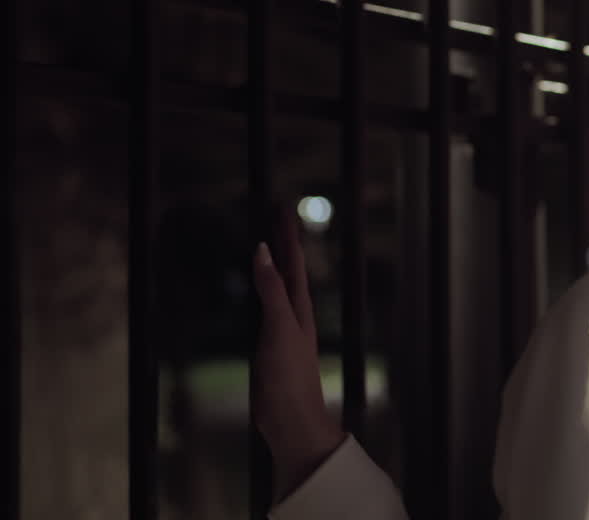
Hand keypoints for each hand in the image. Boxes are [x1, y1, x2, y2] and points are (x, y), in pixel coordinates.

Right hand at [251, 210, 344, 499]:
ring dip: (272, 266)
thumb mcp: (279, 326)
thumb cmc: (289, 374)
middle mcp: (294, 313)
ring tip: (265, 245)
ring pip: (277, 288)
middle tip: (274, 217)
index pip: (294, 261)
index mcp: (300, 306)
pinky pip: (263, 309)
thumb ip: (271, 289)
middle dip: (282, 244)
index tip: (282, 208)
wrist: (289, 418)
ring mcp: (282, 329)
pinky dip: (258, 293)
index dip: (287, 235)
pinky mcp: (268, 345)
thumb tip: (263, 251)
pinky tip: (251, 294)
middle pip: (288, 270)